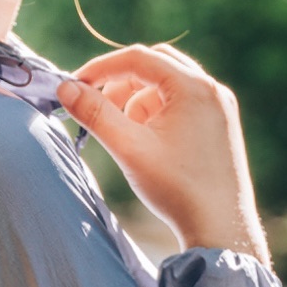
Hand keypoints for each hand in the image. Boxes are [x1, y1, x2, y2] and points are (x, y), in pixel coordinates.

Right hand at [57, 43, 271, 268]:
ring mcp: (219, 106)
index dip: (102, 68)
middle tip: (97, 104)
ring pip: (167, 84)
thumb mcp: (129, 148)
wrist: (221, 229)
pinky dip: (157, 112)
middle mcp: (211, 89)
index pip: (138, 58)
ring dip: (138, 98)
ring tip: (125, 132)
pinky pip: (182, 102)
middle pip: (155, 64)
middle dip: (121, 81)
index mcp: (194, 87)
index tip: (75, 86)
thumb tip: (66, 88)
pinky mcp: (220, 124)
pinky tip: (147, 142)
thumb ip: (95, 114)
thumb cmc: (177, 189)